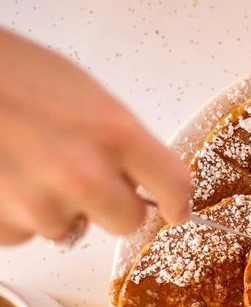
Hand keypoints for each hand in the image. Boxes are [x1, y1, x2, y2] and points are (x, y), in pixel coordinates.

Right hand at [0, 29, 191, 244]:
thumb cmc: (9, 74)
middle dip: (111, 205)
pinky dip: (15, 213)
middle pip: (127, 222)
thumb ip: (118, 139)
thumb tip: (141, 175)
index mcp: (115, 134)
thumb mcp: (81, 93)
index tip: (174, 211)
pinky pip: (26, 233)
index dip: (177, 202)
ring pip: (71, 228)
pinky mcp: (5, 224)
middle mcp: (86, 177)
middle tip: (80, 176)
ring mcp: (43, 205)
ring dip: (55, 206)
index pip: (174, 186)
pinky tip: (0, 176)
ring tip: (22, 161)